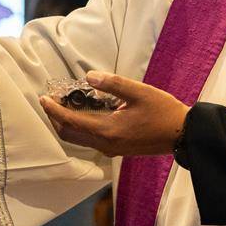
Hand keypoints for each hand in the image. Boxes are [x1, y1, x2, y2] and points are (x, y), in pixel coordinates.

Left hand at [39, 72, 189, 157]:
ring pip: (78, 139)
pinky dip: (79, 128)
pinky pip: (89, 140)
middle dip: (55, 118)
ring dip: (66, 123)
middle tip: (50, 100)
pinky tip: (83, 113)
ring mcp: (110, 149)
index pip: (70, 121)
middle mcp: (105, 144)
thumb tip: (89, 76)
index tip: (43, 98)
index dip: (53, 109)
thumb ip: (113, 84)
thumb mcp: (139, 92)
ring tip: (63, 104)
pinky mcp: (116, 149)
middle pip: (69, 134)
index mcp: (107, 131)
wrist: (182, 134)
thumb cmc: (163, 111)